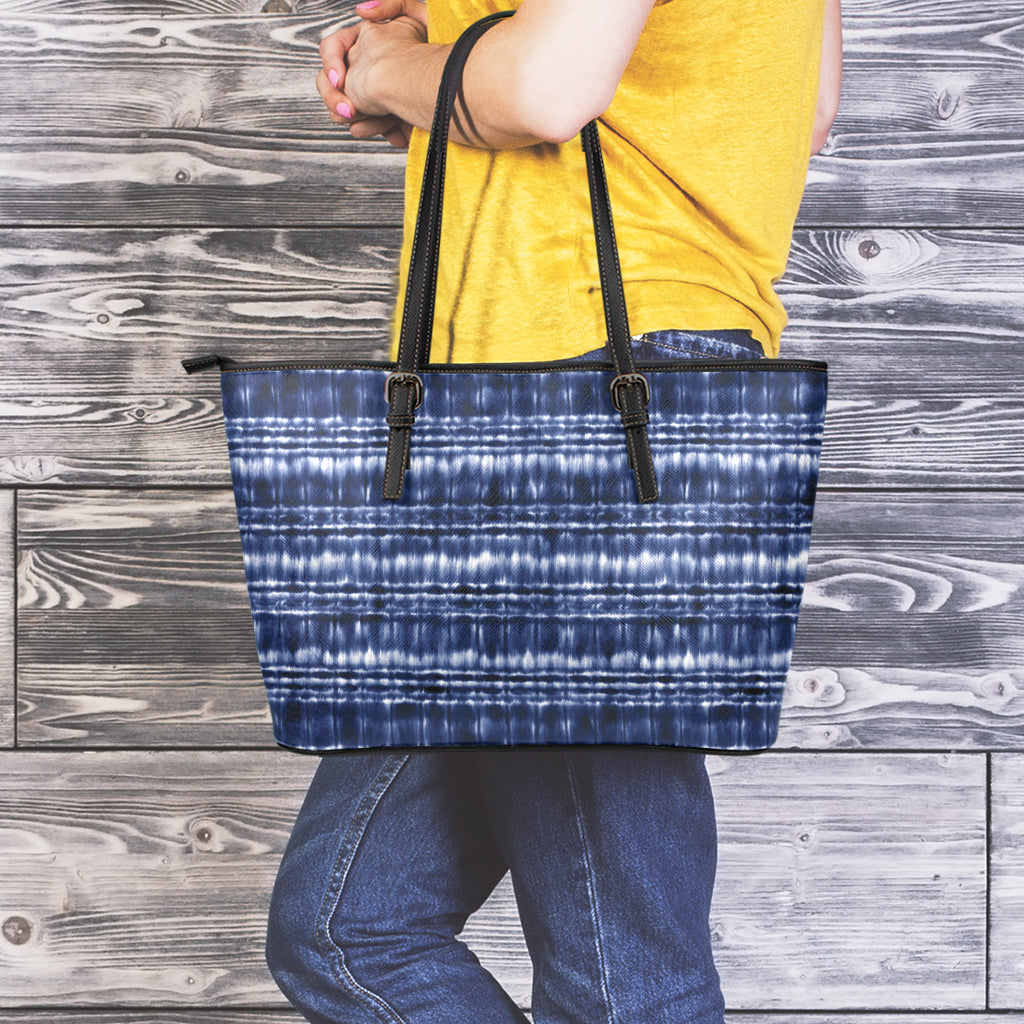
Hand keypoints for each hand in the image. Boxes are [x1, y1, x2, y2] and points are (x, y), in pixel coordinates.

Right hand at [317, 0, 427, 147]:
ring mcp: (369, 95)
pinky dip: (380, 131)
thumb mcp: (417, 16)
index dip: (331, 63)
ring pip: (345, 111)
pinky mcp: (382, 117)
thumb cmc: (438, 51)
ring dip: (362, 119)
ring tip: (384, 123)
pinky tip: (397, 134)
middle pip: (330, 86)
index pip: (332, 49)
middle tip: (350, 112)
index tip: (341, 81)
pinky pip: (366, 128)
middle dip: (337, 100)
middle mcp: (363, 69)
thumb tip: (361, 12)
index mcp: (365, 43)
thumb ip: (391, 5)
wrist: (449, 88)